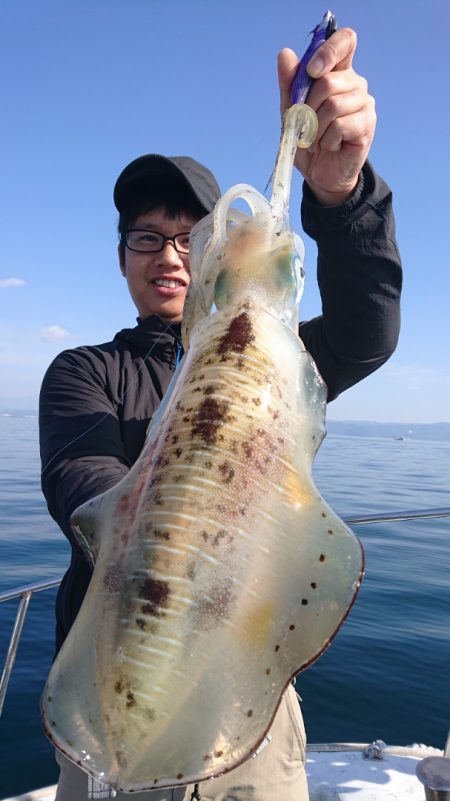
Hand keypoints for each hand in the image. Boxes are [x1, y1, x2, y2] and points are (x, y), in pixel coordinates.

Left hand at [278, 28, 375, 204]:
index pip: (344, 41)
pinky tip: (330, 146)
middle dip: (308, 108)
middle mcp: (355, 83)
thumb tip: (285, 53)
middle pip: (329, 82)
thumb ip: (289, 83)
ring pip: (333, 105)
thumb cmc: (308, 139)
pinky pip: (340, 125)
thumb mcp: (291, 111)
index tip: (311, 71)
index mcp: (338, 71)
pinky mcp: (367, 124)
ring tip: (316, 140)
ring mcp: (364, 103)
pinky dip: (326, 140)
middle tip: (305, 126)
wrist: (320, 174)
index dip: (328, 51)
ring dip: (315, 128)